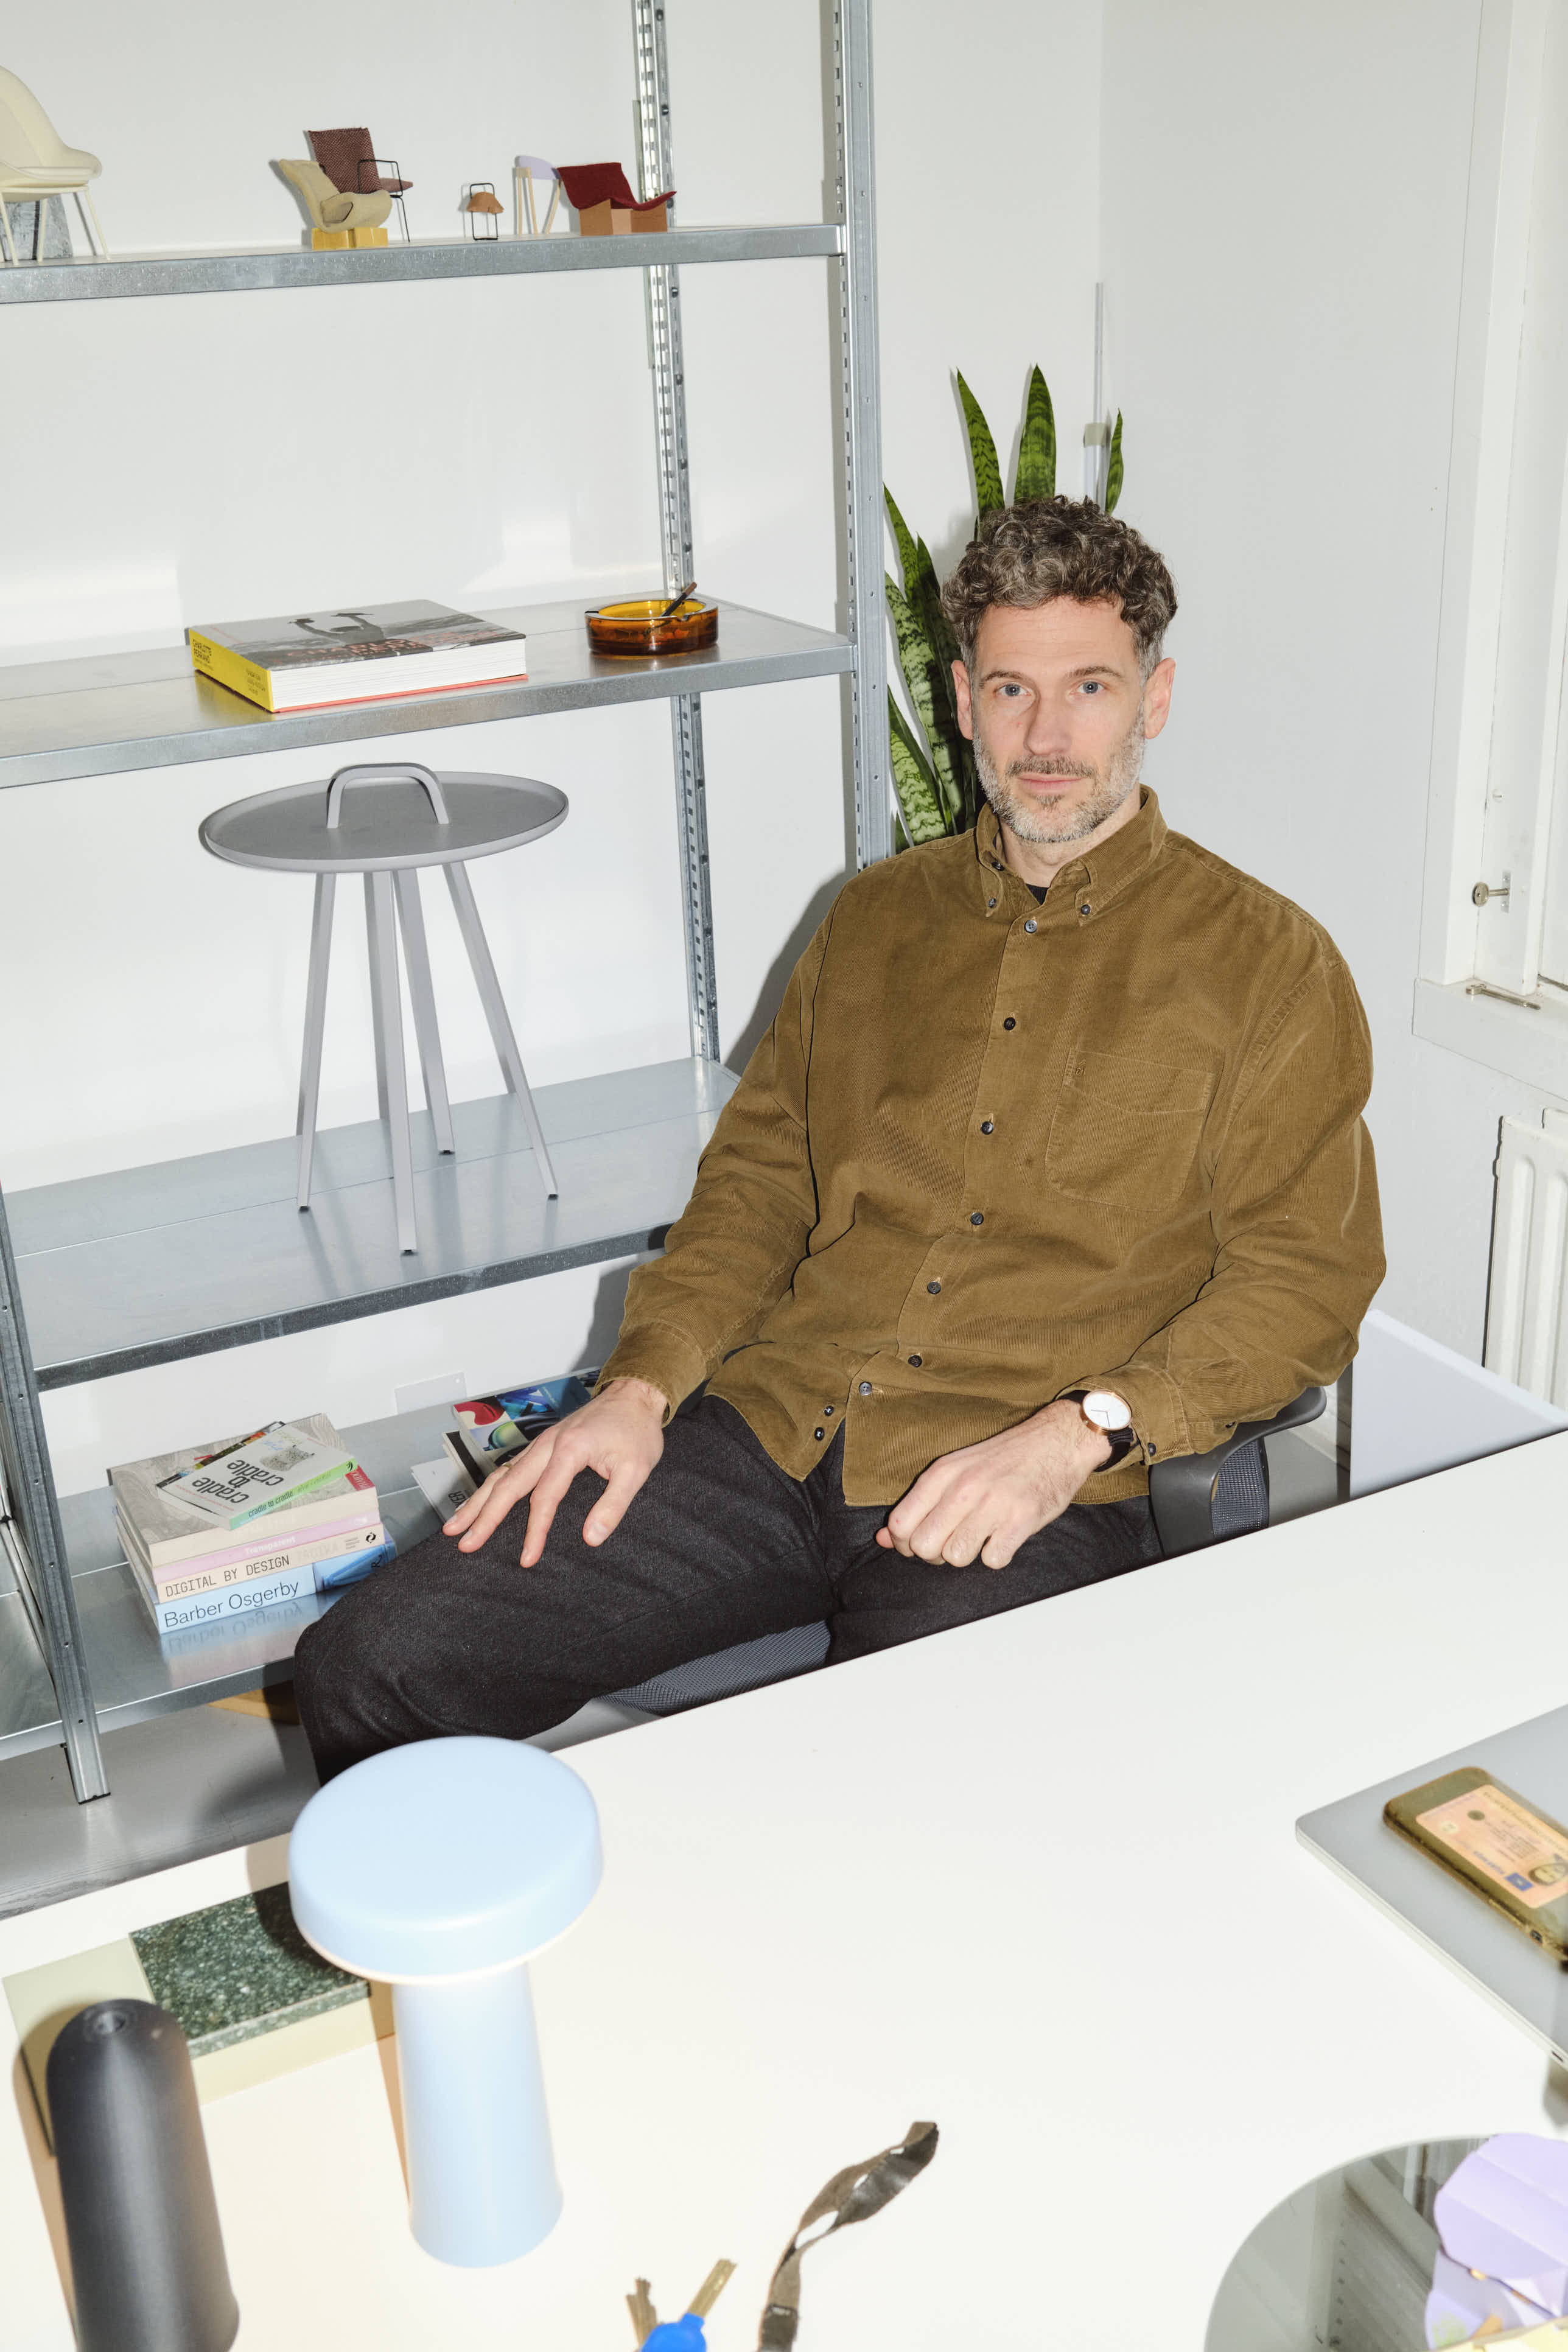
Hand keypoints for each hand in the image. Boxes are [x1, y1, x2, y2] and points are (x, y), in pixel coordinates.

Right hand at [442, 1377, 667, 1566]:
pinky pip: (510, 1468)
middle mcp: (548, 1445)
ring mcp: (542, 1443)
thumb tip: (592, 1538)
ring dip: (477, 1501)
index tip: (527, 1559)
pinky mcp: (543, 1445)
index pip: (545, 1497)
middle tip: (464, 1543)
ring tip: (454, 1527)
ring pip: (502, 1474)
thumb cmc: (636, 1431)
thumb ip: (614, 1505)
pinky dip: (491, 1487)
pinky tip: (479, 1502)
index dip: (534, 1531)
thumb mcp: (636, 1469)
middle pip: (508, 1484)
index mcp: (569, 1449)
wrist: (634, 1395)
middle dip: (483, 1516)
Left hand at [875, 1400, 1112, 1569]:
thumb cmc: (1004, 1459)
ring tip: (981, 1536)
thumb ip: (920, 1504)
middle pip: (923, 1547)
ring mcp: (993, 1503)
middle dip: (934, 1555)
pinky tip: (1004, 1536)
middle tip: (953, 1542)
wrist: (1058, 1441)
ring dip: (967, 1555)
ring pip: (955, 1557)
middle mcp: (964, 1487)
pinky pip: (993, 1560)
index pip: (900, 1523)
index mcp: (942, 1473)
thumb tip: (884, 1539)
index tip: (923, 1542)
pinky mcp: (1022, 1519)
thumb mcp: (956, 1470)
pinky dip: (997, 1555)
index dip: (905, 1544)